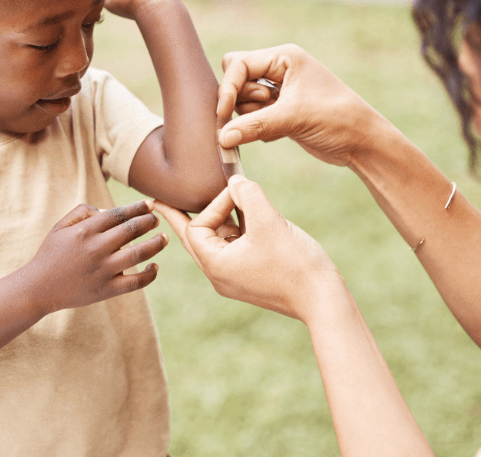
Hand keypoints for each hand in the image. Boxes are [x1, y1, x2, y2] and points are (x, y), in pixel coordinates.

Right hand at [22, 200, 166, 314]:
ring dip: (156, 244)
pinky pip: (135, 282)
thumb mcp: (59, 228)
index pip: (119, 214)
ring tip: (164, 238)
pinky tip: (155, 267)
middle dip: (149, 221)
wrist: (38, 289)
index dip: (138, 207)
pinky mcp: (106, 290)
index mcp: (85, 231)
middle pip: (132, 229)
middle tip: (156, 219)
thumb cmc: (51, 255)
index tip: (150, 205)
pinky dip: (149, 274)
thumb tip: (107, 209)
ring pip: (138, 253)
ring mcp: (103, 270)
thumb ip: (82, 212)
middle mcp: (96, 248)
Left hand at [154, 175, 343, 322]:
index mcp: (215, 265)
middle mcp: (220, 275)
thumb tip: (234, 181)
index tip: (238, 194)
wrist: (322, 299)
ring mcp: (235, 279)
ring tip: (221, 202)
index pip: (196, 227)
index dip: (214, 205)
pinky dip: (237, 231)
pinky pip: (234, 250)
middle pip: (194, 239)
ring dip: (221, 220)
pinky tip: (249, 217)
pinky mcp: (251, 278)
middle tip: (157, 203)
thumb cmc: (295, 263)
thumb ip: (247, 194)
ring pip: (217, 242)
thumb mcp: (269, 220)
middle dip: (181, 217)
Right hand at [217, 44, 384, 167]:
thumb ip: (254, 125)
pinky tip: (283, 133)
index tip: (223, 113)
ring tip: (278, 124)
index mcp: (285, 57)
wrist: (361, 142)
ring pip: (243, 100)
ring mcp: (280, 91)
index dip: (228, 88)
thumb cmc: (336, 119)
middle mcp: (280, 69)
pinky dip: (259, 127)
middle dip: (239, 99)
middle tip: (261, 112)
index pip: (238, 64)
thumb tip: (222, 137)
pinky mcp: (281, 112)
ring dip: (251, 116)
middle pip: (237, 78)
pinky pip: (253, 116)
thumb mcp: (293, 119)